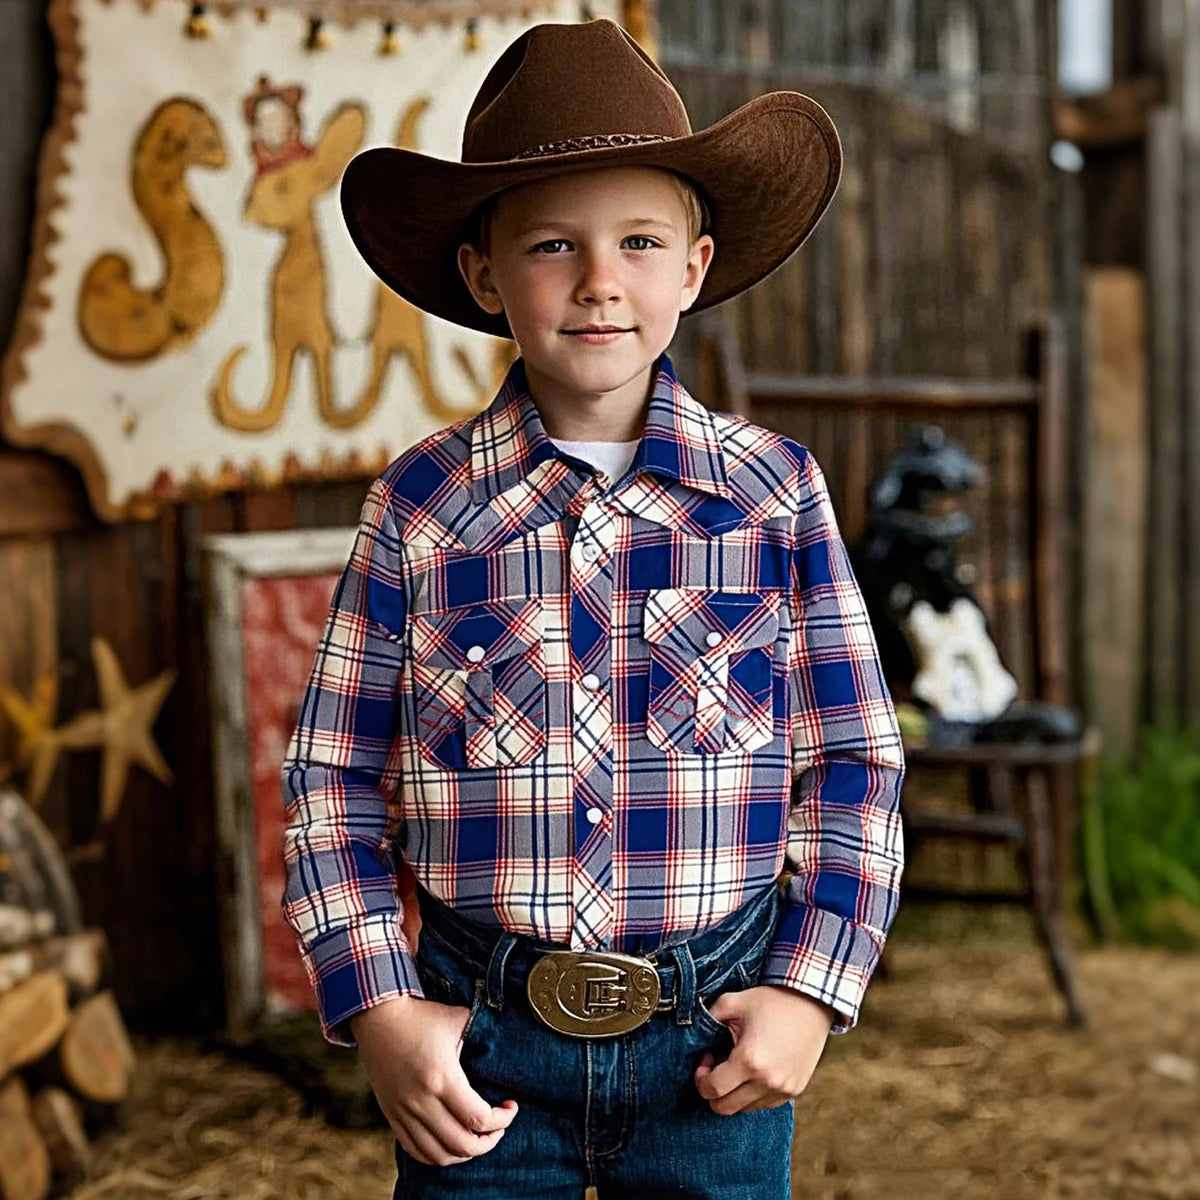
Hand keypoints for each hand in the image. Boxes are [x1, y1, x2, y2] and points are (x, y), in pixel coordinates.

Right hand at [351, 996, 517, 1164]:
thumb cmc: (421, 1016)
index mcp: (442, 1077)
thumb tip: (503, 1045)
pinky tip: (450, 1142)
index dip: (502, 1120)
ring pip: (438, 1155)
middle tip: (498, 1128)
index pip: (479, 1118)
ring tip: (477, 1137)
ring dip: (464, 1153)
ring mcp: (404, 1112)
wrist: (378, 1017)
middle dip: (488, 1142)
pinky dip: (437, 1154)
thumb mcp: (458, 1020)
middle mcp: (421, 1101)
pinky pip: (415, 1150)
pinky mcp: (392, 1115)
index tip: (511, 1107)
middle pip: (462, 1145)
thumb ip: (482, 1035)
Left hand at [693, 985, 833, 1115]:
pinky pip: (764, 1104)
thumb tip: (691, 1032)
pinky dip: (752, 1093)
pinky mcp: (794, 1091)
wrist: (812, 1003)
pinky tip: (755, 1069)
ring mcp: (783, 1090)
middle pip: (725, 1108)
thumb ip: (707, 1018)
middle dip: (713, 1091)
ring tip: (738, 1065)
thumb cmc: (771, 1001)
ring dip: (734, 1092)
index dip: (701, 1078)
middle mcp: (767, 1082)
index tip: (706, 1060)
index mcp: (749, 1061)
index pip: (712, 1090)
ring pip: (744, 1108)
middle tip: (717, 1066)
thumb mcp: (732, 1002)